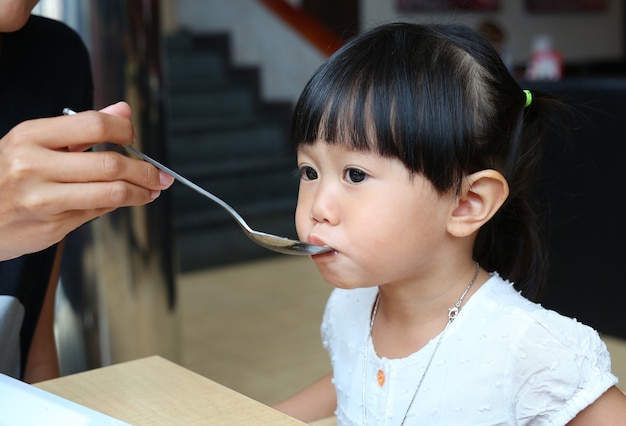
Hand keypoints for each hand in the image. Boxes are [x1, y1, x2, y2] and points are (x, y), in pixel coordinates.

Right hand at [0, 101, 173, 260]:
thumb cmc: (4, 174)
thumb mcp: (33, 141)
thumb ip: (81, 127)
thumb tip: (123, 110)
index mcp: (31, 137)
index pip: (93, 125)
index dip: (124, 130)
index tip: (134, 136)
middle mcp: (36, 167)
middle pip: (110, 164)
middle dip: (145, 170)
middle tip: (160, 174)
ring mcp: (44, 200)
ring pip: (111, 193)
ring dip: (141, 192)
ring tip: (152, 190)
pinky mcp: (52, 227)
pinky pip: (97, 211)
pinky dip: (117, 204)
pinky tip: (125, 199)